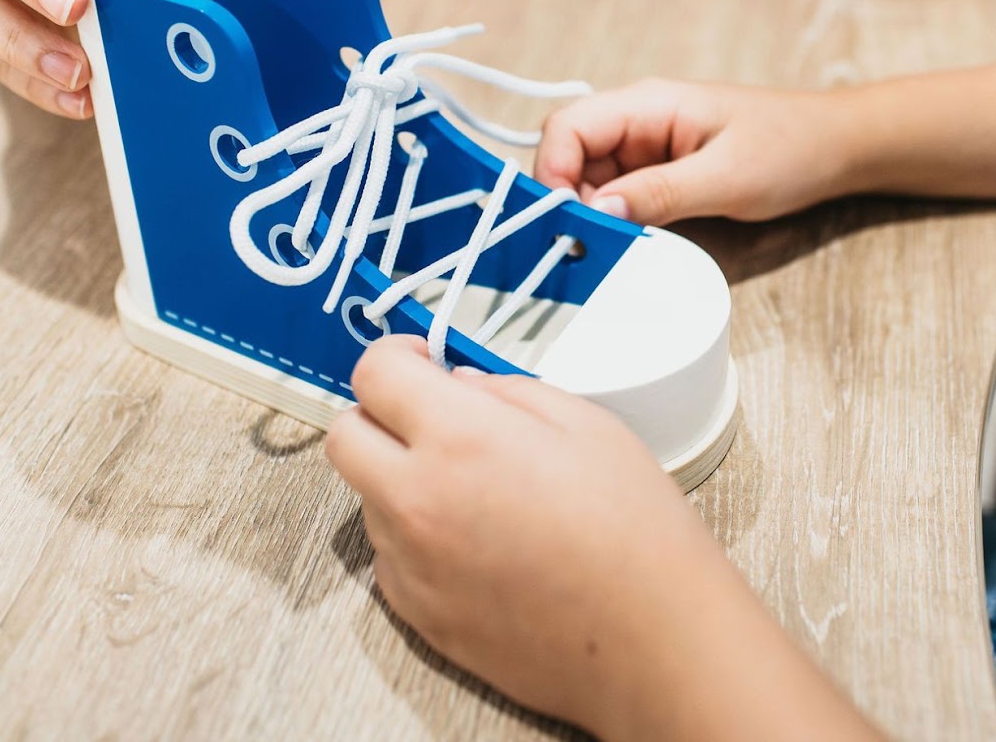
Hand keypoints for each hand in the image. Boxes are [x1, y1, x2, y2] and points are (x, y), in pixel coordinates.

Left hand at [324, 337, 744, 736]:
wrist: (651, 639)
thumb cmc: (634, 529)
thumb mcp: (586, 424)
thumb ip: (507, 391)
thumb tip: (458, 386)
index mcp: (459, 438)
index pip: (374, 373)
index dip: (398, 356)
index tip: (422, 362)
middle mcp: (415, 500)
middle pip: (344, 436)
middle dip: (378, 415)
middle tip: (432, 421)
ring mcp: (409, 563)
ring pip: (368, 498)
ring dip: (400, 480)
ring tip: (476, 494)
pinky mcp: (417, 614)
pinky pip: (391, 556)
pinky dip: (417, 539)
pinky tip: (479, 545)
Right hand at [535, 79, 856, 225]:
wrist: (836, 148)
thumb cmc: (791, 149)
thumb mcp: (728, 178)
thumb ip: (661, 193)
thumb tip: (600, 211)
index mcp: (649, 104)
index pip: (569, 127)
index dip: (552, 172)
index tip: (563, 220)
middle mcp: (639, 121)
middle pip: (571, 155)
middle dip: (567, 200)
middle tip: (579, 246)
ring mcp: (647, 147)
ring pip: (590, 179)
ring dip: (589, 214)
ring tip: (602, 251)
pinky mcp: (660, 172)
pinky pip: (619, 194)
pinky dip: (613, 219)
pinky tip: (624, 242)